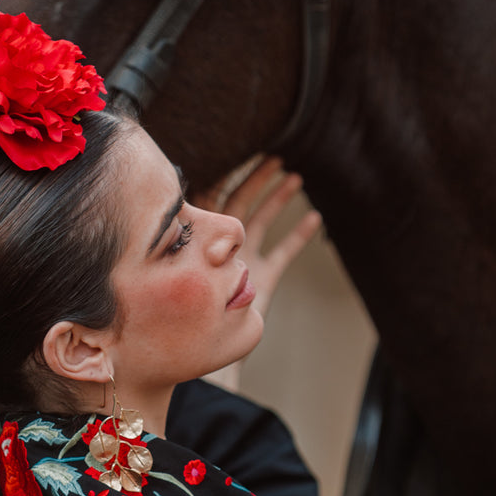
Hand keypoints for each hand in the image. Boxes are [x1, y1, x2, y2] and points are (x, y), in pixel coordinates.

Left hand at [195, 155, 322, 318]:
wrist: (202, 345)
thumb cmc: (182, 313)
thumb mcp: (181, 270)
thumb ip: (187, 242)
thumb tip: (181, 207)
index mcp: (201, 239)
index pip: (211, 198)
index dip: (221, 175)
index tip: (233, 150)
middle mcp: (222, 245)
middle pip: (240, 200)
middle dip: (256, 179)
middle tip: (273, 157)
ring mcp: (244, 259)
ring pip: (262, 220)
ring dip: (278, 198)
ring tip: (295, 176)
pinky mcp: (263, 277)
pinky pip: (282, 251)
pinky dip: (298, 235)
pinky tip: (314, 218)